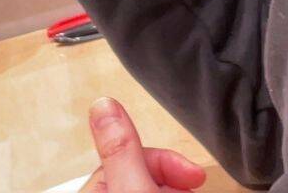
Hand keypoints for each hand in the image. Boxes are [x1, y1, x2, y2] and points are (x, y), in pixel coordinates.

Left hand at [83, 98, 206, 192]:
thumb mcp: (136, 190)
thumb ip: (122, 149)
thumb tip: (103, 103)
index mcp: (93, 189)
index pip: (129, 155)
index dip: (164, 160)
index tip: (192, 173)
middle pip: (141, 169)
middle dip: (172, 177)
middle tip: (194, 186)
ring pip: (151, 184)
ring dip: (175, 187)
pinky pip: (152, 191)